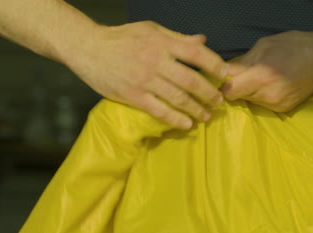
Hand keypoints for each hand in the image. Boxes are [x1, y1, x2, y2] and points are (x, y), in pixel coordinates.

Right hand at [66, 21, 228, 128]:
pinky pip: (159, 110)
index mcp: (162, 42)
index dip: (214, 64)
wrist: (88, 48)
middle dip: (209, 93)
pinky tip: (186, 124)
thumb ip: (178, 37)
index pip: (196, 53)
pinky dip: (175, 119)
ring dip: (196, 109)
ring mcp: (145, 80)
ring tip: (207, 116)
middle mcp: (156, 61)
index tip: (224, 73)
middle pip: (191, 81)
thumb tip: (203, 40)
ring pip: (178, 98)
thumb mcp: (151, 29)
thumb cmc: (122, 37)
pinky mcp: (133, 96)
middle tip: (219, 101)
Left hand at [222, 30, 312, 111]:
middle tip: (246, 75)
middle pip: (238, 97)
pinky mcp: (284, 109)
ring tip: (264, 77)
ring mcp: (277, 105)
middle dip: (237, 87)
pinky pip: (263, 104)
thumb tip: (225, 73)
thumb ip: (243, 62)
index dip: (224, 85)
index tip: (225, 78)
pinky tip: (274, 84)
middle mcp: (268, 95)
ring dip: (250, 91)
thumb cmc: (294, 46)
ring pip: (250, 101)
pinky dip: (262, 95)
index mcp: (261, 76)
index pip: (229, 92)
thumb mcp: (264, 46)